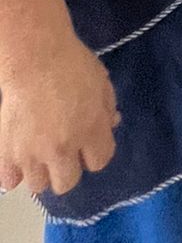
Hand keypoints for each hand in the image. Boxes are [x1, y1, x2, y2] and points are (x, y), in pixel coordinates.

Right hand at [0, 36, 119, 196]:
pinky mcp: (8, 152)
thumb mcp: (101, 82)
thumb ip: (107, 109)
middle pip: (67, 183)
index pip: (100, 162)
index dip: (95, 153)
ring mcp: (33, 153)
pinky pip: (10, 182)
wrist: (33, 56)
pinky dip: (14, 174)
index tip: (88, 144)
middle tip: (62, 152)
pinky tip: (18, 158)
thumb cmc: (72, 63)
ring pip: (39, 186)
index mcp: (91, 131)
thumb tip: (111, 125)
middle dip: (68, 168)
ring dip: (40, 172)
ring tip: (38, 153)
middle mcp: (63, 148)